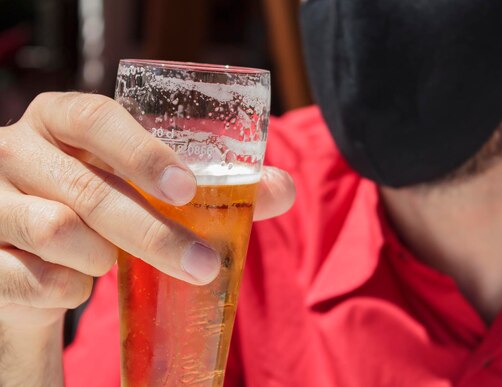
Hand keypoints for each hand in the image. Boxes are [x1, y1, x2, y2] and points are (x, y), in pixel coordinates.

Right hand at [0, 92, 294, 330]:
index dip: (143, 152)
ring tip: (110, 262)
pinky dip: (66, 290)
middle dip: (153, 236)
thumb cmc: (102, 203)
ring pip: (55, 232)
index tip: (188, 190)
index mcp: (62, 118)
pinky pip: (29, 277)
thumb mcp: (146, 187)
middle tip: (202, 265)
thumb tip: (283, 190)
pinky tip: (75, 284)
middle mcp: (16, 148)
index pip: (98, 119)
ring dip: (101, 259)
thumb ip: (216, 187)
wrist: (28, 248)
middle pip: (87, 190)